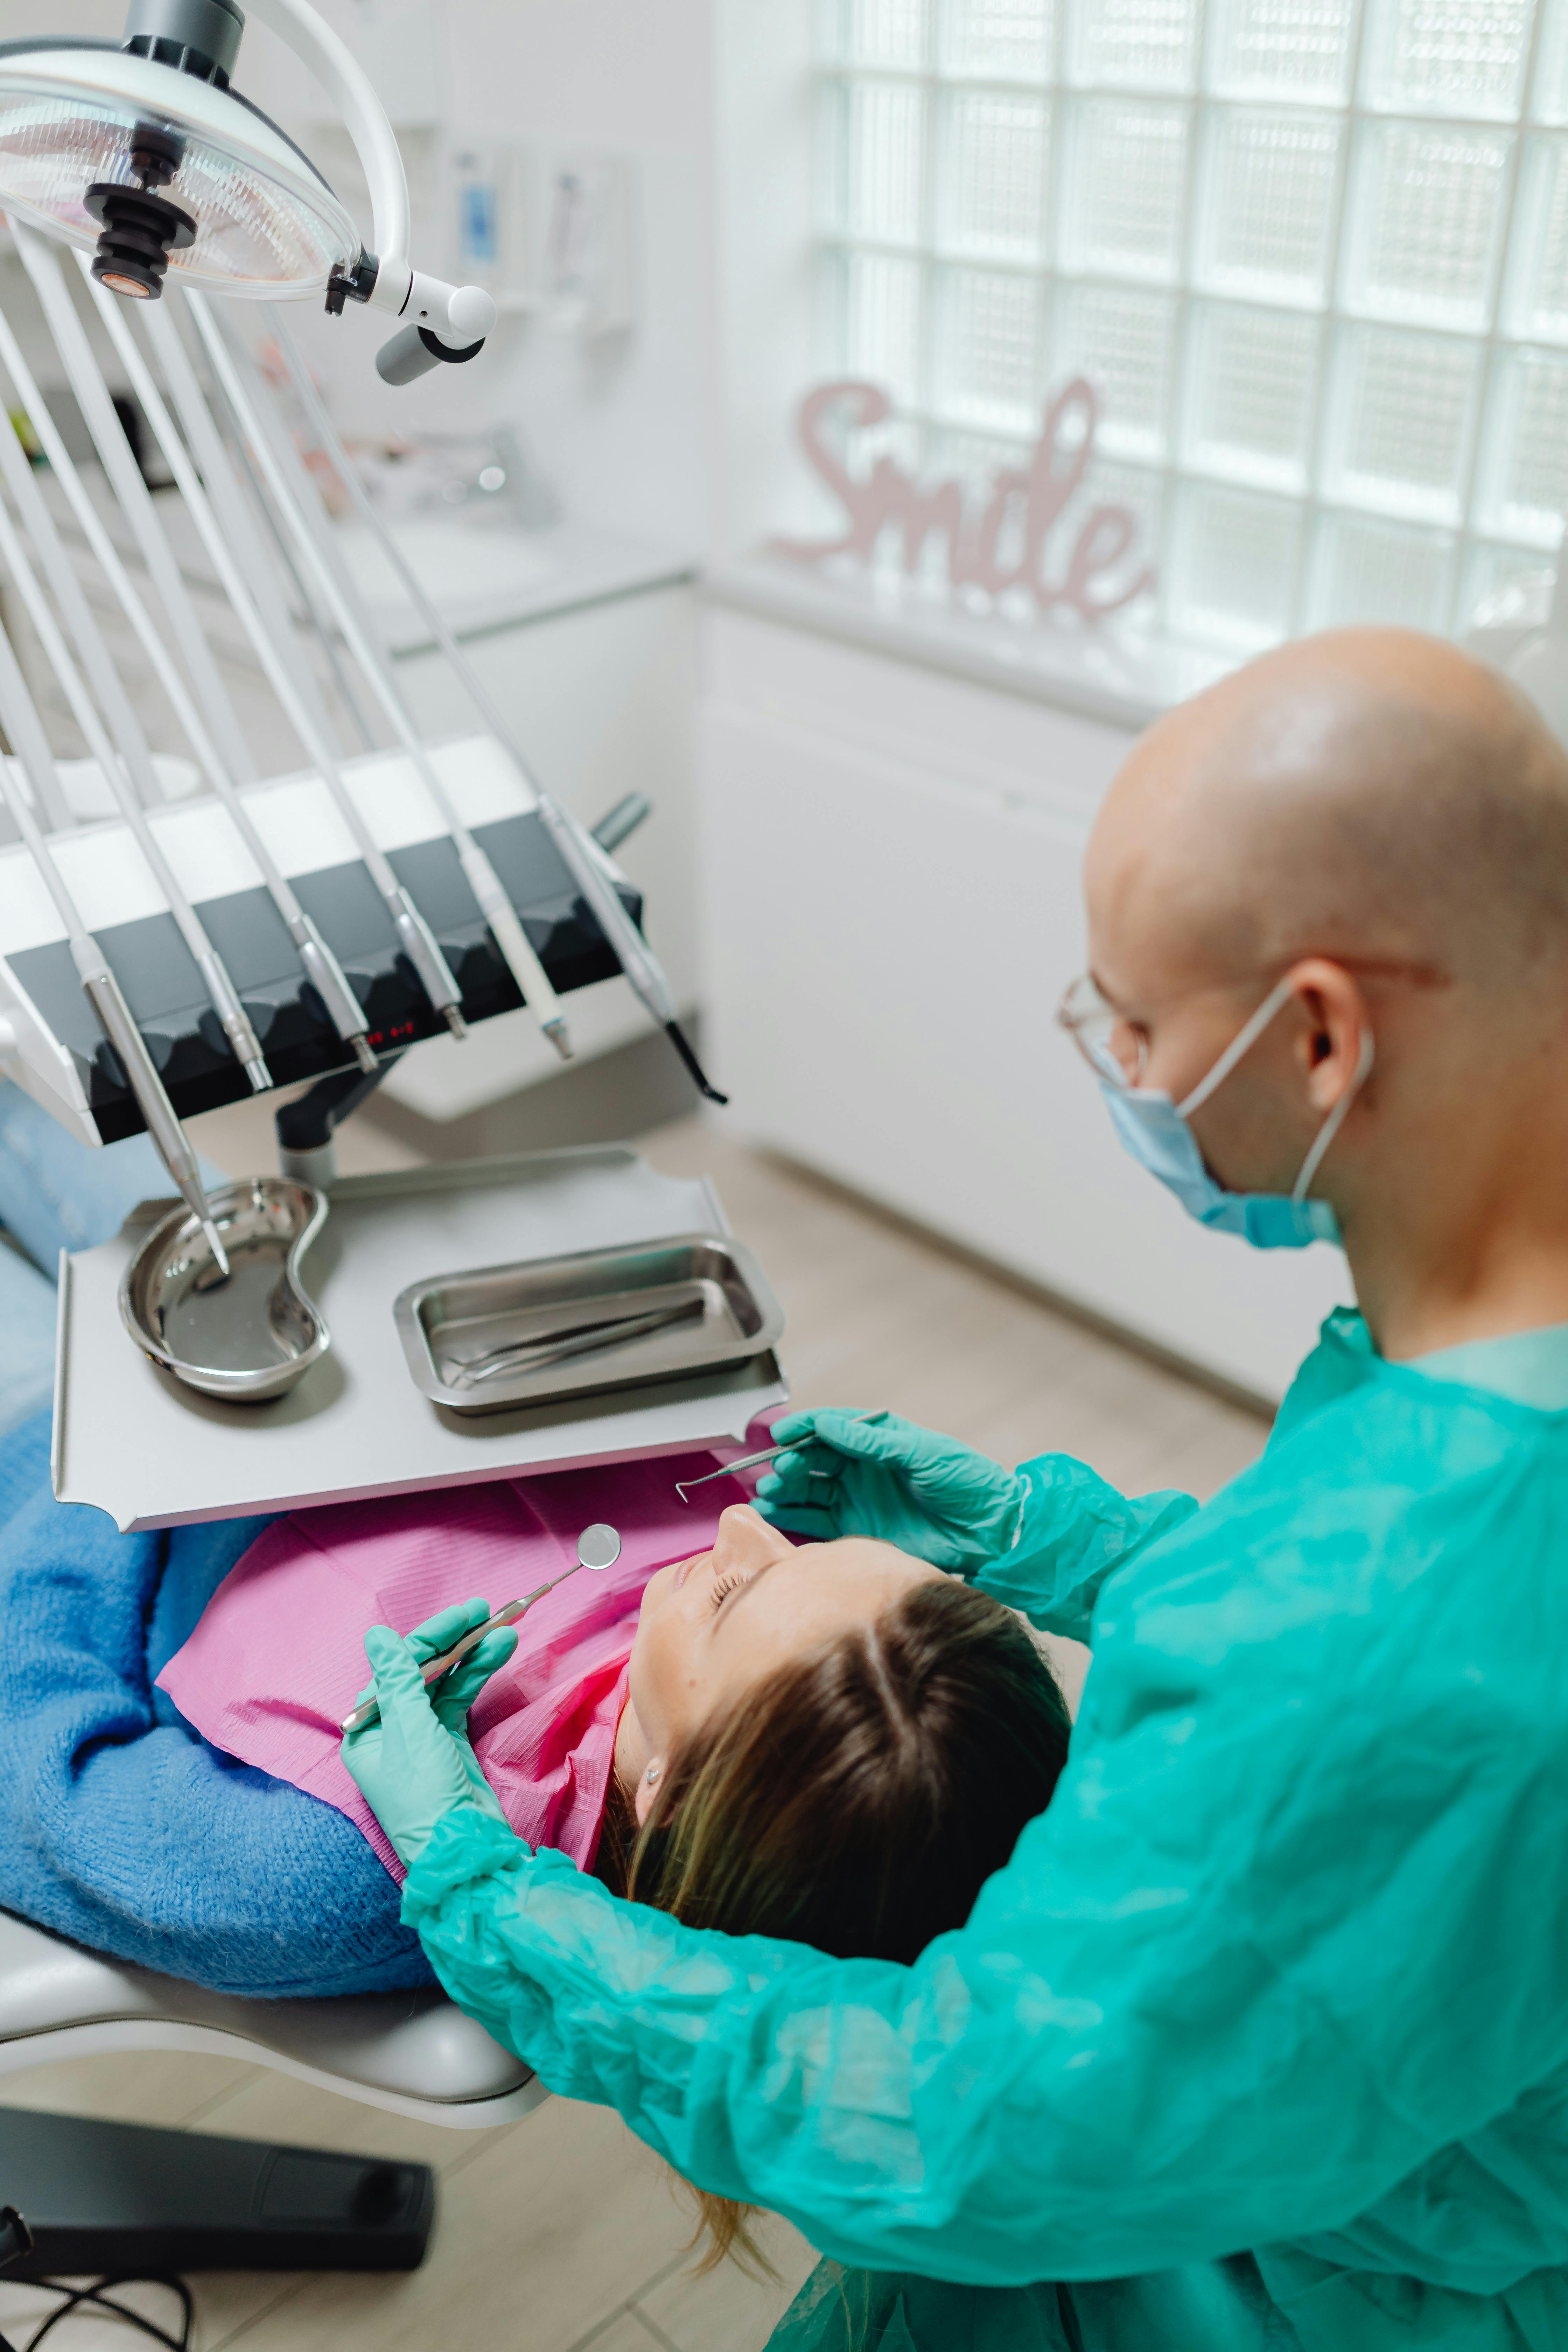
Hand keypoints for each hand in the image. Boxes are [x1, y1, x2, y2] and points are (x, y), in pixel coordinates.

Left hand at [341, 1617, 512, 1868]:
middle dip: (453, 1641)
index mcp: (366, 1729)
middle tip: (484, 1611)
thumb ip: (399, 1679)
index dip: (429, 1639)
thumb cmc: (425, 1796)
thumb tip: (376, 1635)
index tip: (462, 1616)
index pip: (396, 1668)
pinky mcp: (449, 1742)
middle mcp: (390, 1729)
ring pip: (445, 1683)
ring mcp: (421, 1735)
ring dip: (473, 1656)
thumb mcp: (410, 1731)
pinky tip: (499, 1652)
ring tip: (504, 1629)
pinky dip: (479, 1677)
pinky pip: (461, 1699)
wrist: (463, 1850)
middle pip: (421, 1671)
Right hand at [753, 1409, 1023, 1572]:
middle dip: (790, 1461)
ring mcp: (858, 1499)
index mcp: (879, 1440)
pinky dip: (794, 1517)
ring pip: (810, 1489)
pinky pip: (817, 1521)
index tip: (780, 1433)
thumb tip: (828, 1424)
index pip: (831, 1427)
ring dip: (786, 1489)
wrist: (991, 1531)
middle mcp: (863, 1468)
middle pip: (814, 1459)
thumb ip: (873, 1443)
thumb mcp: (922, 1453)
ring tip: (767, 1492)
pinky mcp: (858, 1529)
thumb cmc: (966, 1482)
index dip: (804, 1428)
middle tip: (779, 1469)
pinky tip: (776, 1513)